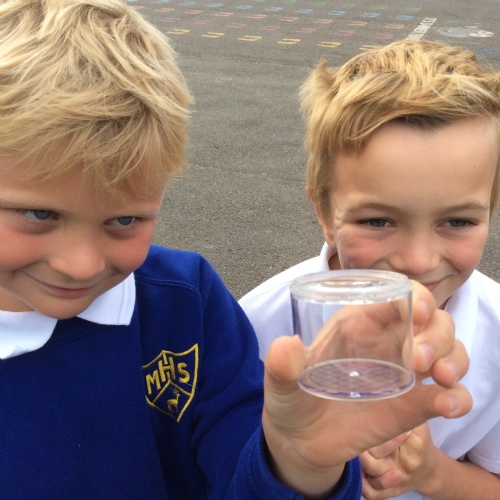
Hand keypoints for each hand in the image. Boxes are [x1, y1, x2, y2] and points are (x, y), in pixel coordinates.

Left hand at [262, 281, 471, 496]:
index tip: (417, 314)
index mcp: (358, 323)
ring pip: (448, 351)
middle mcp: (387, 343)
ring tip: (439, 378)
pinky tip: (447, 405)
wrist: (299, 441)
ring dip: (454, 359)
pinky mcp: (413, 406)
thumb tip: (286, 346)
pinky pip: (447, 395)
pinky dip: (457, 397)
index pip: (397, 296)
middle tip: (420, 360)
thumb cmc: (292, 399)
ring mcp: (404, 374)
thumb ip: (282, 366)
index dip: (415, 297)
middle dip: (436, 334)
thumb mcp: (281, 382)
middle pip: (432, 321)